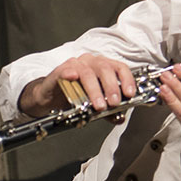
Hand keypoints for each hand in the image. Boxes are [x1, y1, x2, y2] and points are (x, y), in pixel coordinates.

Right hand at [18, 53, 137, 116]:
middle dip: (111, 87)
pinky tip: (73, 78)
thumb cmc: (75, 96)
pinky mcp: (59, 71)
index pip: (119, 68)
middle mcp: (90, 62)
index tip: (130, 94)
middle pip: (105, 69)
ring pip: (87, 73)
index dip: (127, 80)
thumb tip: (120, 118)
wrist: (51, 99)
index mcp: (103, 66)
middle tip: (114, 103)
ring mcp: (74, 65)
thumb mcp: (95, 104)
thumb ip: (109, 111)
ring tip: (98, 105)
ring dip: (94, 90)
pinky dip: (70, 73)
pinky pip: (65, 70)